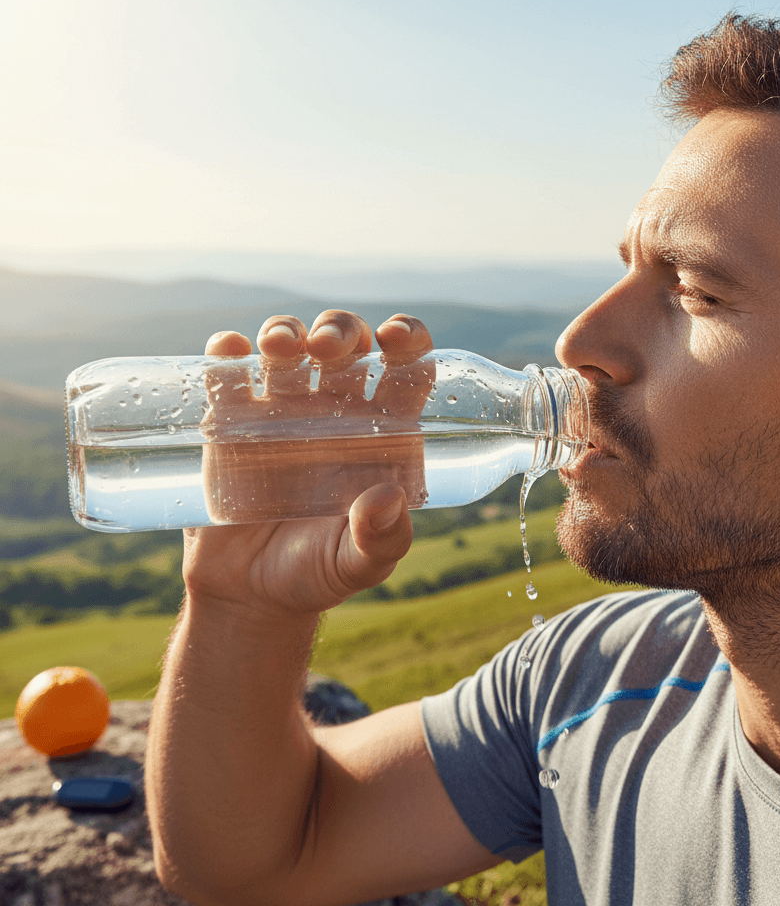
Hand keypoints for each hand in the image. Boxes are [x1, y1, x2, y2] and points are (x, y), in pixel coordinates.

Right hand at [182, 311, 433, 617]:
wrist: (250, 595)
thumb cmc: (319, 574)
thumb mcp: (361, 565)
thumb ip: (382, 540)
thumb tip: (389, 498)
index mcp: (382, 430)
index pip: (406, 368)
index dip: (409, 340)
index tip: (397, 338)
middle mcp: (335, 410)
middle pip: (345, 345)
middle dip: (341, 329)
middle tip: (328, 347)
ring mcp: (281, 411)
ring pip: (287, 345)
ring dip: (286, 330)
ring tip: (280, 346)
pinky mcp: (229, 422)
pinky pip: (226, 374)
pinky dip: (226, 353)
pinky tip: (230, 350)